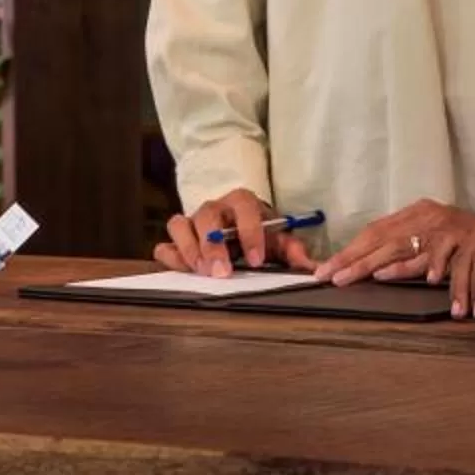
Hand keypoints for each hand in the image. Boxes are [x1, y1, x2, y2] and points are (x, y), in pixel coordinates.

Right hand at [153, 189, 310, 276]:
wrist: (236, 224)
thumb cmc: (258, 231)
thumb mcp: (278, 238)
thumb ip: (293, 250)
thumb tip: (310, 267)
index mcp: (242, 202)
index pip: (245, 209)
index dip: (250, 233)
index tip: (257, 260)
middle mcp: (214, 207)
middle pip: (206, 216)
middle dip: (213, 245)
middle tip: (222, 272)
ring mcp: (192, 222)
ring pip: (179, 225)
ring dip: (189, 250)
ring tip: (203, 272)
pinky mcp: (178, 240)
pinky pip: (164, 245)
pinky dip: (171, 257)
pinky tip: (183, 270)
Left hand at [316, 199, 474, 286]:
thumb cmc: (462, 235)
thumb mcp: (431, 230)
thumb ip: (405, 241)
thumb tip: (370, 263)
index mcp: (414, 213)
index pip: (374, 231)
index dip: (349, 250)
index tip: (326, 269)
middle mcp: (424, 218)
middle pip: (380, 239)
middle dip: (352, 260)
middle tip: (330, 277)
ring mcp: (440, 231)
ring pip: (398, 248)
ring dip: (371, 265)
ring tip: (349, 278)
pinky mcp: (458, 244)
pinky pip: (431, 258)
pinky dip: (410, 266)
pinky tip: (391, 275)